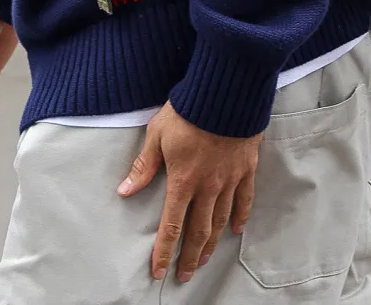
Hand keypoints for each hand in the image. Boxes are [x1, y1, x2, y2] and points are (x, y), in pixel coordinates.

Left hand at [118, 102, 260, 283]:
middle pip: (199, 231)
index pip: (172, 225)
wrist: (224, 94)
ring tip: (205, 258)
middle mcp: (208, 187)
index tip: (158, 271)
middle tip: (185, 275)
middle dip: (189, 257)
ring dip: (211, 243)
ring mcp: (229, 180)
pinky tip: (236, 229)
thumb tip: (125, 191)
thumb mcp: (157, 135)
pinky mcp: (245, 169)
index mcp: (183, 180)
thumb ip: (143, 166)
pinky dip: (240, 217)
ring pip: (221, 221)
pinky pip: (244, 200)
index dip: (164, 251)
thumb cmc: (187, 111)